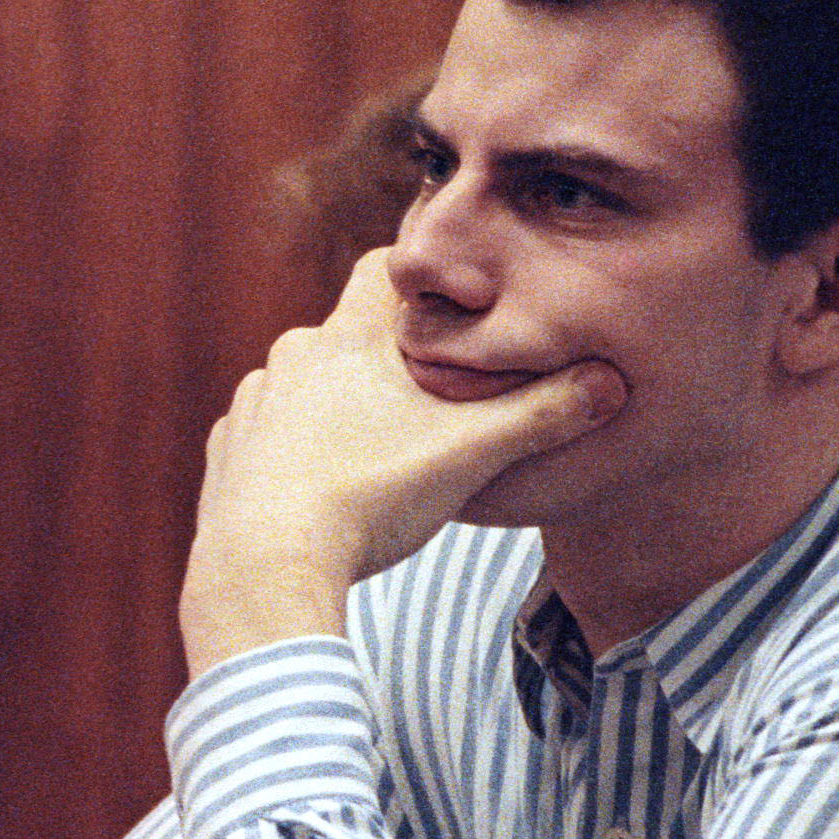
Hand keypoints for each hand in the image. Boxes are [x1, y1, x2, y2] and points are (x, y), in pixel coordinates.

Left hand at [181, 249, 622, 672]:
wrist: (266, 568)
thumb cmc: (370, 500)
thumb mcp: (470, 454)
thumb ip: (542, 415)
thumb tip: (611, 383)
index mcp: (348, 338)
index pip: (384, 270)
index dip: (419, 282)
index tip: (449, 307)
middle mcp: (290, 357)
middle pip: (347, 333)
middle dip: (386, 356)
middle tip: (426, 397)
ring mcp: (252, 407)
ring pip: (303, 385)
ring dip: (335, 405)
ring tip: (375, 450)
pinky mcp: (227, 456)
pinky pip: (266, 435)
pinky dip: (294, 452)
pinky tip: (322, 487)